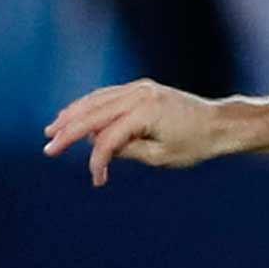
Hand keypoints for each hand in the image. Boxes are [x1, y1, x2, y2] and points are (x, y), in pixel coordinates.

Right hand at [43, 79, 229, 185]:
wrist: (220, 124)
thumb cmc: (195, 144)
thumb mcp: (161, 156)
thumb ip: (127, 150)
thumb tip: (97, 144)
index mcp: (146, 112)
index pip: (109, 137)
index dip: (98, 160)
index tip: (98, 179)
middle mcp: (139, 94)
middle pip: (94, 113)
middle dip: (69, 131)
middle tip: (49, 147)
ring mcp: (139, 88)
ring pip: (96, 100)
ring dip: (73, 114)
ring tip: (53, 130)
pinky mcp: (141, 88)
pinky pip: (107, 95)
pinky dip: (88, 106)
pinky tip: (74, 115)